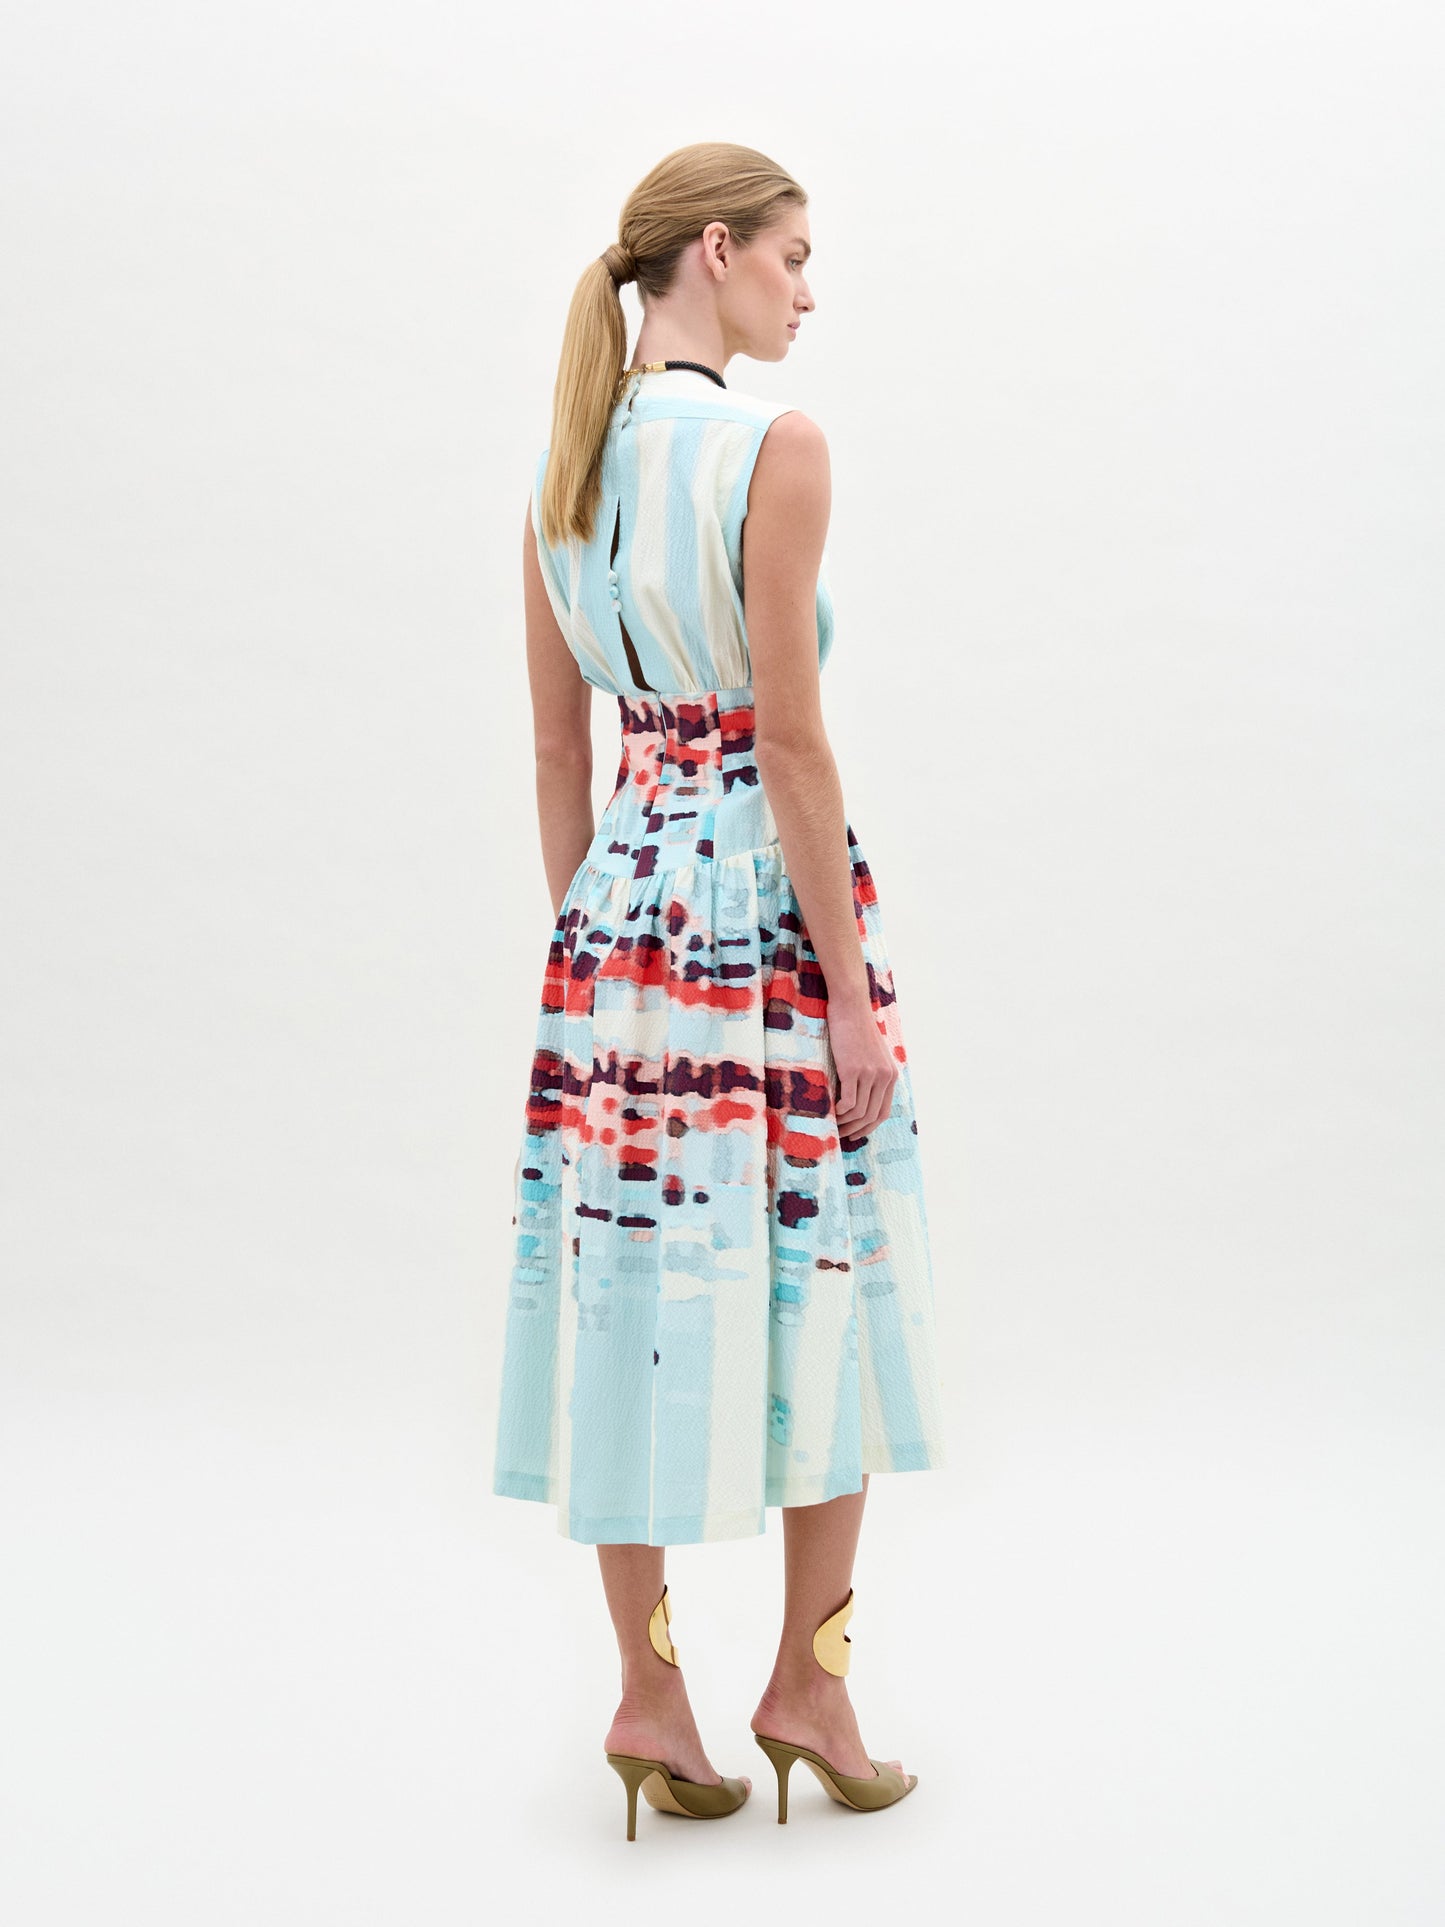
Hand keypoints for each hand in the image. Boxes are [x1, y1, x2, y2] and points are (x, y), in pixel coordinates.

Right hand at [826, 1001, 898, 1142]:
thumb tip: (863, 1094)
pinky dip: (840, 1112)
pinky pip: (849, 1102)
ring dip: (846, 1123)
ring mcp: (870, 1074)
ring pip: (860, 1112)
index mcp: (891, 1075)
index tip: (855, 1134)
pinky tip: (832, 1111)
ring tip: (833, 1125)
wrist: (851, 1007)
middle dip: (857, 1130)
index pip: (883, 1112)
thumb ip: (873, 1073)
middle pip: (872, 1116)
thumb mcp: (873, 1053)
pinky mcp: (853, 1070)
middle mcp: (884, 1077)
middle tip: (842, 1136)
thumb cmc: (856, 1028)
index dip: (869, 1127)